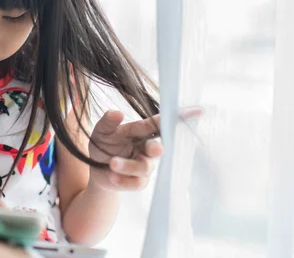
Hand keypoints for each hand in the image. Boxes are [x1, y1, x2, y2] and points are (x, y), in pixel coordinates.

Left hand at [88, 107, 202, 191]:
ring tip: (112, 163)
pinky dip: (123, 180)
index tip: (197, 111)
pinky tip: (112, 177)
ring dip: (128, 165)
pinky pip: (136, 183)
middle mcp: (146, 148)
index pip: (160, 123)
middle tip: (155, 149)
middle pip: (157, 147)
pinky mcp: (139, 182)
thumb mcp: (101, 131)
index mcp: (140, 131)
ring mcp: (144, 165)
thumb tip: (116, 112)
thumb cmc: (103, 145)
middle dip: (157, 148)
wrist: (95, 169)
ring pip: (144, 167)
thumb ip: (107, 121)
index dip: (178, 117)